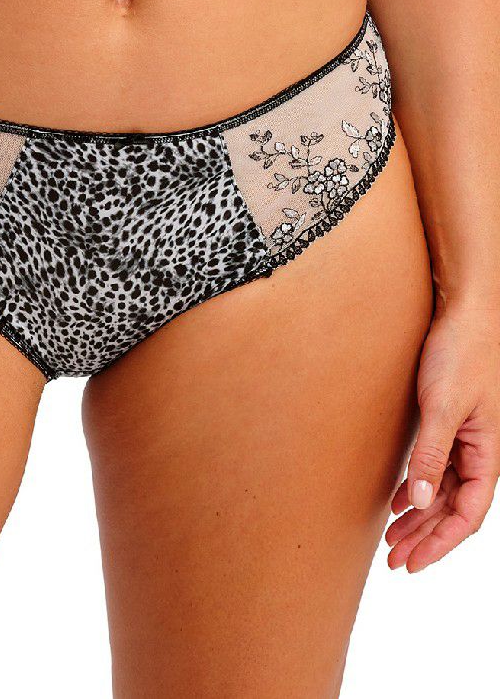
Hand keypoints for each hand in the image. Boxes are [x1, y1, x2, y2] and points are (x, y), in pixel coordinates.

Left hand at [386, 303, 499, 571]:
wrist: (463, 315)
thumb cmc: (461, 355)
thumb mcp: (443, 408)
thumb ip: (432, 455)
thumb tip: (422, 501)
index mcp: (487, 453)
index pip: (468, 514)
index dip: (441, 542)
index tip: (413, 563)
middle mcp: (479, 451)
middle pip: (453, 508)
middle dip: (425, 537)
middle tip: (394, 561)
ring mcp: (463, 439)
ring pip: (443, 491)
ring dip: (419, 517)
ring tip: (392, 539)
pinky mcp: (447, 424)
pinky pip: (435, 469)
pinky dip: (417, 489)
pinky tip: (399, 501)